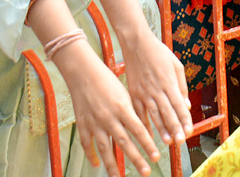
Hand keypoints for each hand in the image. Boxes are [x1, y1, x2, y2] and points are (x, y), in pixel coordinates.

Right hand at [55, 41, 159, 176]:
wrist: (83, 72)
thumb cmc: (107, 79)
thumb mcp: (125, 92)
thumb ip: (134, 109)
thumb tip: (147, 124)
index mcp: (123, 107)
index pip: (139, 130)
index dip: (148, 144)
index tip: (157, 156)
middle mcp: (109, 117)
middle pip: (125, 142)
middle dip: (136, 158)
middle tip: (146, 171)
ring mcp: (95, 122)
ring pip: (105, 148)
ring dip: (113, 165)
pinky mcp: (82, 124)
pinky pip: (87, 144)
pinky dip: (91, 155)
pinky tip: (97, 165)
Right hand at [122, 31, 191, 146]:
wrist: (137, 44)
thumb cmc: (159, 53)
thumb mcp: (176, 65)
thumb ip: (182, 86)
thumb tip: (187, 105)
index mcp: (169, 82)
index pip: (178, 104)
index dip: (184, 119)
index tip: (189, 132)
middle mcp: (157, 89)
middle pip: (167, 112)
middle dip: (175, 128)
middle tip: (180, 142)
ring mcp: (144, 92)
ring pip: (154, 114)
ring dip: (161, 129)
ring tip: (167, 142)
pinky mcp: (133, 93)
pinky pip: (139, 111)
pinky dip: (143, 123)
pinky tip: (147, 134)